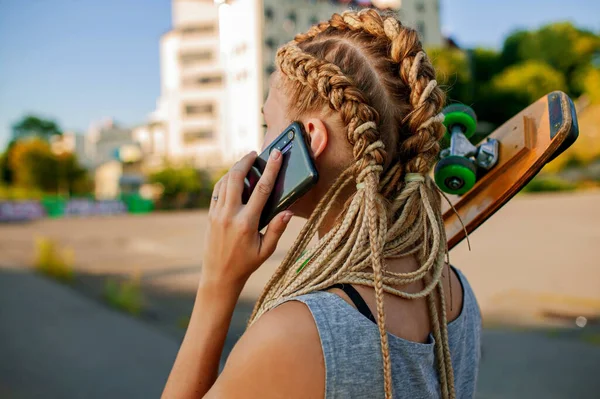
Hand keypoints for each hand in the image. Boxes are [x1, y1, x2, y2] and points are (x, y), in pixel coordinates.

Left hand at [202, 150, 292, 289]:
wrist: (219, 275)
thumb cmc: (246, 264)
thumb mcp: (266, 250)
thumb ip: (277, 229)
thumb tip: (289, 211)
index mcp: (247, 223)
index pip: (262, 189)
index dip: (271, 169)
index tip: (277, 155)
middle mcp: (230, 215)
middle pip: (236, 178)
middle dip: (246, 161)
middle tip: (255, 153)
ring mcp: (217, 214)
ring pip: (224, 181)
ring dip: (235, 168)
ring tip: (246, 162)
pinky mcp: (210, 215)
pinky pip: (217, 190)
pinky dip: (225, 179)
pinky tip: (233, 177)